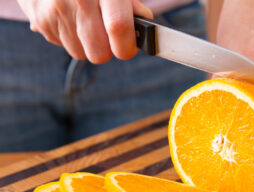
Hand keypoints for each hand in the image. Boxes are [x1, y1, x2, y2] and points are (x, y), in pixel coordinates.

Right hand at [17, 0, 152, 62]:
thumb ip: (129, 3)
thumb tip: (143, 20)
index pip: (119, 28)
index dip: (127, 45)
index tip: (129, 46)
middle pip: (99, 54)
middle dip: (106, 49)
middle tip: (105, 30)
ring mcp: (55, 11)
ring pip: (81, 54)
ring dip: (87, 43)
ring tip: (83, 18)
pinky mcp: (41, 21)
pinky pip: (65, 46)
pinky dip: (70, 37)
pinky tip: (69, 16)